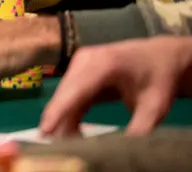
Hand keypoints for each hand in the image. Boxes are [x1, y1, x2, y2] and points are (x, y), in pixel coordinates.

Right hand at [40, 37, 191, 137]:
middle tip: (57, 148)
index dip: (58, 112)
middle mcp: (85, 60)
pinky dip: (70, 113)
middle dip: (58, 120)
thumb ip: (139, 129)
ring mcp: (79, 63)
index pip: (75, 91)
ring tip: (66, 145)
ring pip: (64, 96)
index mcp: (104, 64)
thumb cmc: (158, 78)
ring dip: (63, 119)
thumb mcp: (154, 107)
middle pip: (65, 94)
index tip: (45, 131)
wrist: (161, 55)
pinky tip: (73, 132)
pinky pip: (70, 95)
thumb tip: (122, 151)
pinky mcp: (79, 71)